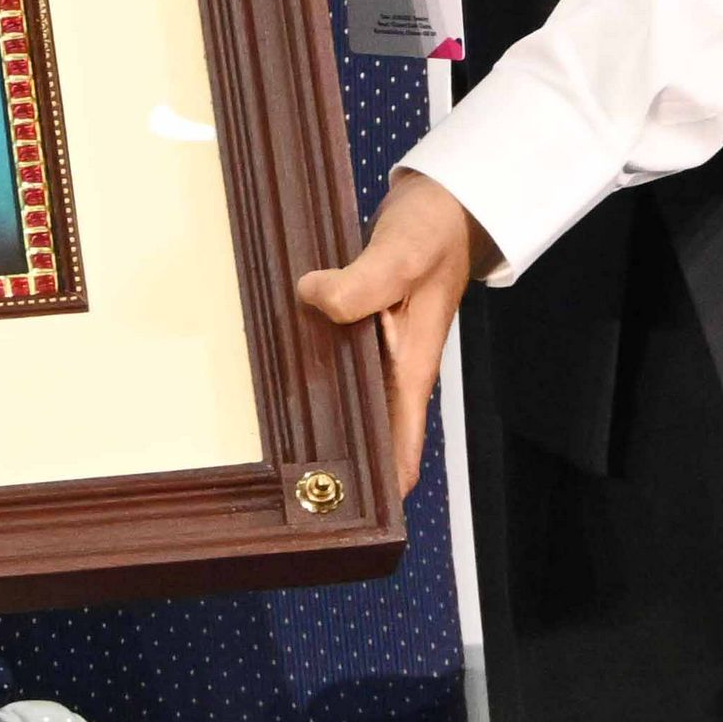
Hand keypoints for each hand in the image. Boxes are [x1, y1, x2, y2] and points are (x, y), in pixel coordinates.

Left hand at [294, 168, 496, 503]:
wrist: (445, 205)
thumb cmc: (433, 231)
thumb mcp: (400, 254)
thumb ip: (361, 283)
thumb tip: (315, 301)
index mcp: (412, 368)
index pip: (402, 449)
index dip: (379, 488)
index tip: (345, 517)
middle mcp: (397, 370)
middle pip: (374, 437)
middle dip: (341, 468)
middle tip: (292, 497)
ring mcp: (382, 352)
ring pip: (353, 403)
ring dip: (325, 424)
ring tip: (278, 457)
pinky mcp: (364, 329)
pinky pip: (339, 366)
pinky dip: (317, 376)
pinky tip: (279, 379)